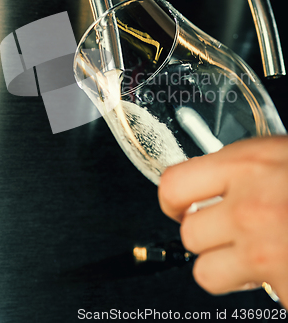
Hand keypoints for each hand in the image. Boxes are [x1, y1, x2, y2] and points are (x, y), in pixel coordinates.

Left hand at [158, 136, 287, 307]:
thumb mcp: (277, 154)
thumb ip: (238, 167)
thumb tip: (210, 178)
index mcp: (245, 166)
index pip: (173, 185)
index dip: (171, 200)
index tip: (177, 206)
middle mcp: (248, 208)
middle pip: (188, 235)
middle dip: (206, 235)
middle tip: (229, 229)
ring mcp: (262, 251)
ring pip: (207, 273)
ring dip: (226, 267)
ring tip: (252, 252)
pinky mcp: (281, 286)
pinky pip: (254, 293)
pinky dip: (267, 283)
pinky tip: (282, 263)